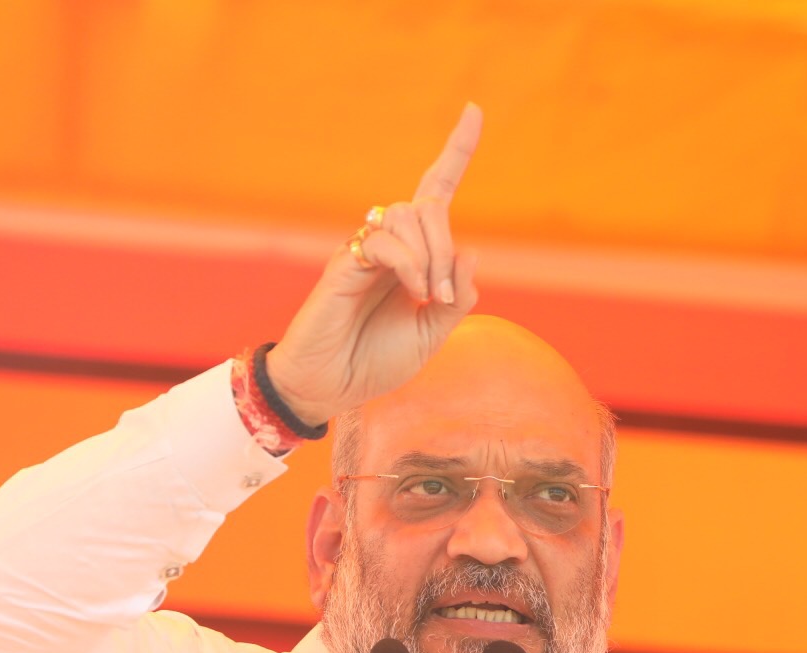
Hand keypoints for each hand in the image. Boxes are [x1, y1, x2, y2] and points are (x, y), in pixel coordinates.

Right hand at [264, 104, 483, 426]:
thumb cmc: (375, 362)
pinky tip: (412, 292)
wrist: (331, 388)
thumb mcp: (432, 335)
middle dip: (446, 245)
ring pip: (407, 215)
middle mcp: (388, 246)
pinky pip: (384, 241)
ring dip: (431, 256)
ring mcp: (364, 251)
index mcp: (412, 258)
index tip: (475, 110)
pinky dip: (409, 264)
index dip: (456, 152)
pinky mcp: (344, 264)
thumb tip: (471, 252)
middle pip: (428, 205)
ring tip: (426, 297)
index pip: (436, 195)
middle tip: (444, 296)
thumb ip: (456, 298)